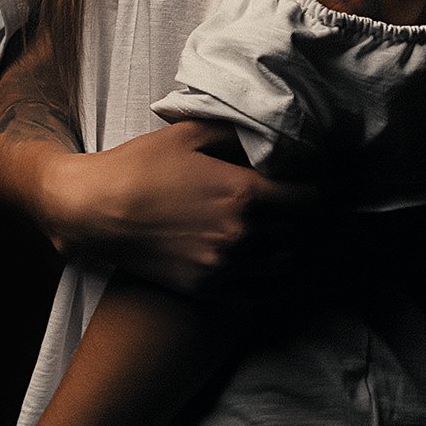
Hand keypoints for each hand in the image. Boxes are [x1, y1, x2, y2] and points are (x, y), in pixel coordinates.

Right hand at [41, 118, 329, 300]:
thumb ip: (238, 132)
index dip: (328, 188)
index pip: (314, 198)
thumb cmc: (140, 166)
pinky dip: (279, 279)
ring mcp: (226, 269)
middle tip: (320, 206)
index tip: (332, 181)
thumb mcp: (190, 134)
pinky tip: (277, 262)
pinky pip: (264, 294)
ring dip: (301, 248)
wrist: (93, 212)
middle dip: (317, 218)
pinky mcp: (210, 291)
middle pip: (307, 234)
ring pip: (290, 266)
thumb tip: (274, 131)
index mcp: (244, 195)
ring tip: (301, 232)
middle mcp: (242, 237)